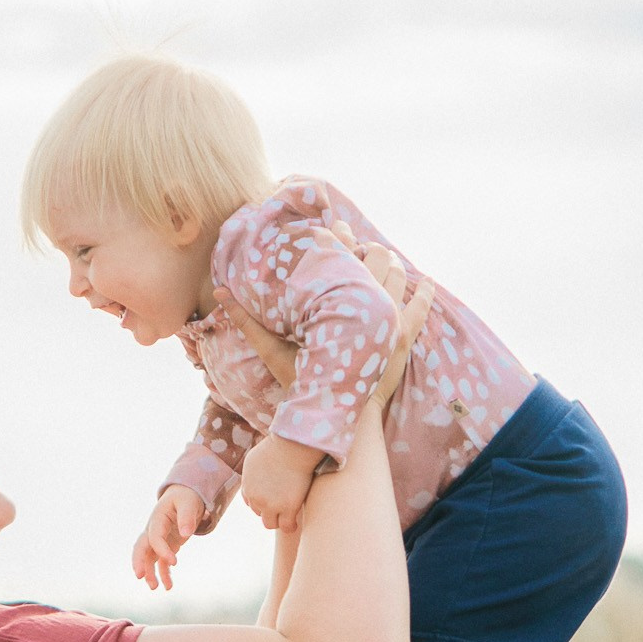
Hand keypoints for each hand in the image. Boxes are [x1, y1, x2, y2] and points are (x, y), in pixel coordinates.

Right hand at [132, 486, 205, 590]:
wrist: (185, 497)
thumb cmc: (186, 498)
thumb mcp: (189, 504)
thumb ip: (187, 517)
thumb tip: (186, 533)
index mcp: (157, 518)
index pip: (155, 537)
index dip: (162, 550)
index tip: (174, 562)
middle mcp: (153, 530)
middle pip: (141, 547)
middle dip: (139, 562)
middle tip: (140, 577)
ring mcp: (158, 540)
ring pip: (148, 558)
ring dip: (150, 572)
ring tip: (155, 588)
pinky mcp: (166, 546)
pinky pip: (161, 562)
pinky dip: (164, 574)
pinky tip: (169, 587)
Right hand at [215, 230, 434, 404]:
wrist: (338, 413)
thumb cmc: (302, 380)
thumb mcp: (271, 348)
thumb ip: (246, 321)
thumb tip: (217, 293)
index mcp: (335, 299)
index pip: (339, 256)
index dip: (336, 239)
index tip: (332, 229)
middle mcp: (365, 302)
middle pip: (372, 259)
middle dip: (364, 247)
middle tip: (357, 242)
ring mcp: (389, 318)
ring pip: (396, 276)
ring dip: (390, 263)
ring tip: (384, 256)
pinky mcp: (404, 337)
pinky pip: (419, 308)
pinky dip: (423, 293)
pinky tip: (425, 282)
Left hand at [240, 435, 320, 532]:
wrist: (292, 447)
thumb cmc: (277, 447)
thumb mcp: (254, 458)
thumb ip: (251, 472)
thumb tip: (254, 477)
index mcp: (247, 486)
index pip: (250, 501)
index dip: (261, 500)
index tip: (272, 497)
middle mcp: (256, 498)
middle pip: (259, 513)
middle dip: (268, 509)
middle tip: (282, 503)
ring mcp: (271, 505)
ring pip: (270, 523)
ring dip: (277, 520)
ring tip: (288, 516)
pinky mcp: (288, 508)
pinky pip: (287, 527)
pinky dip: (290, 526)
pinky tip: (295, 522)